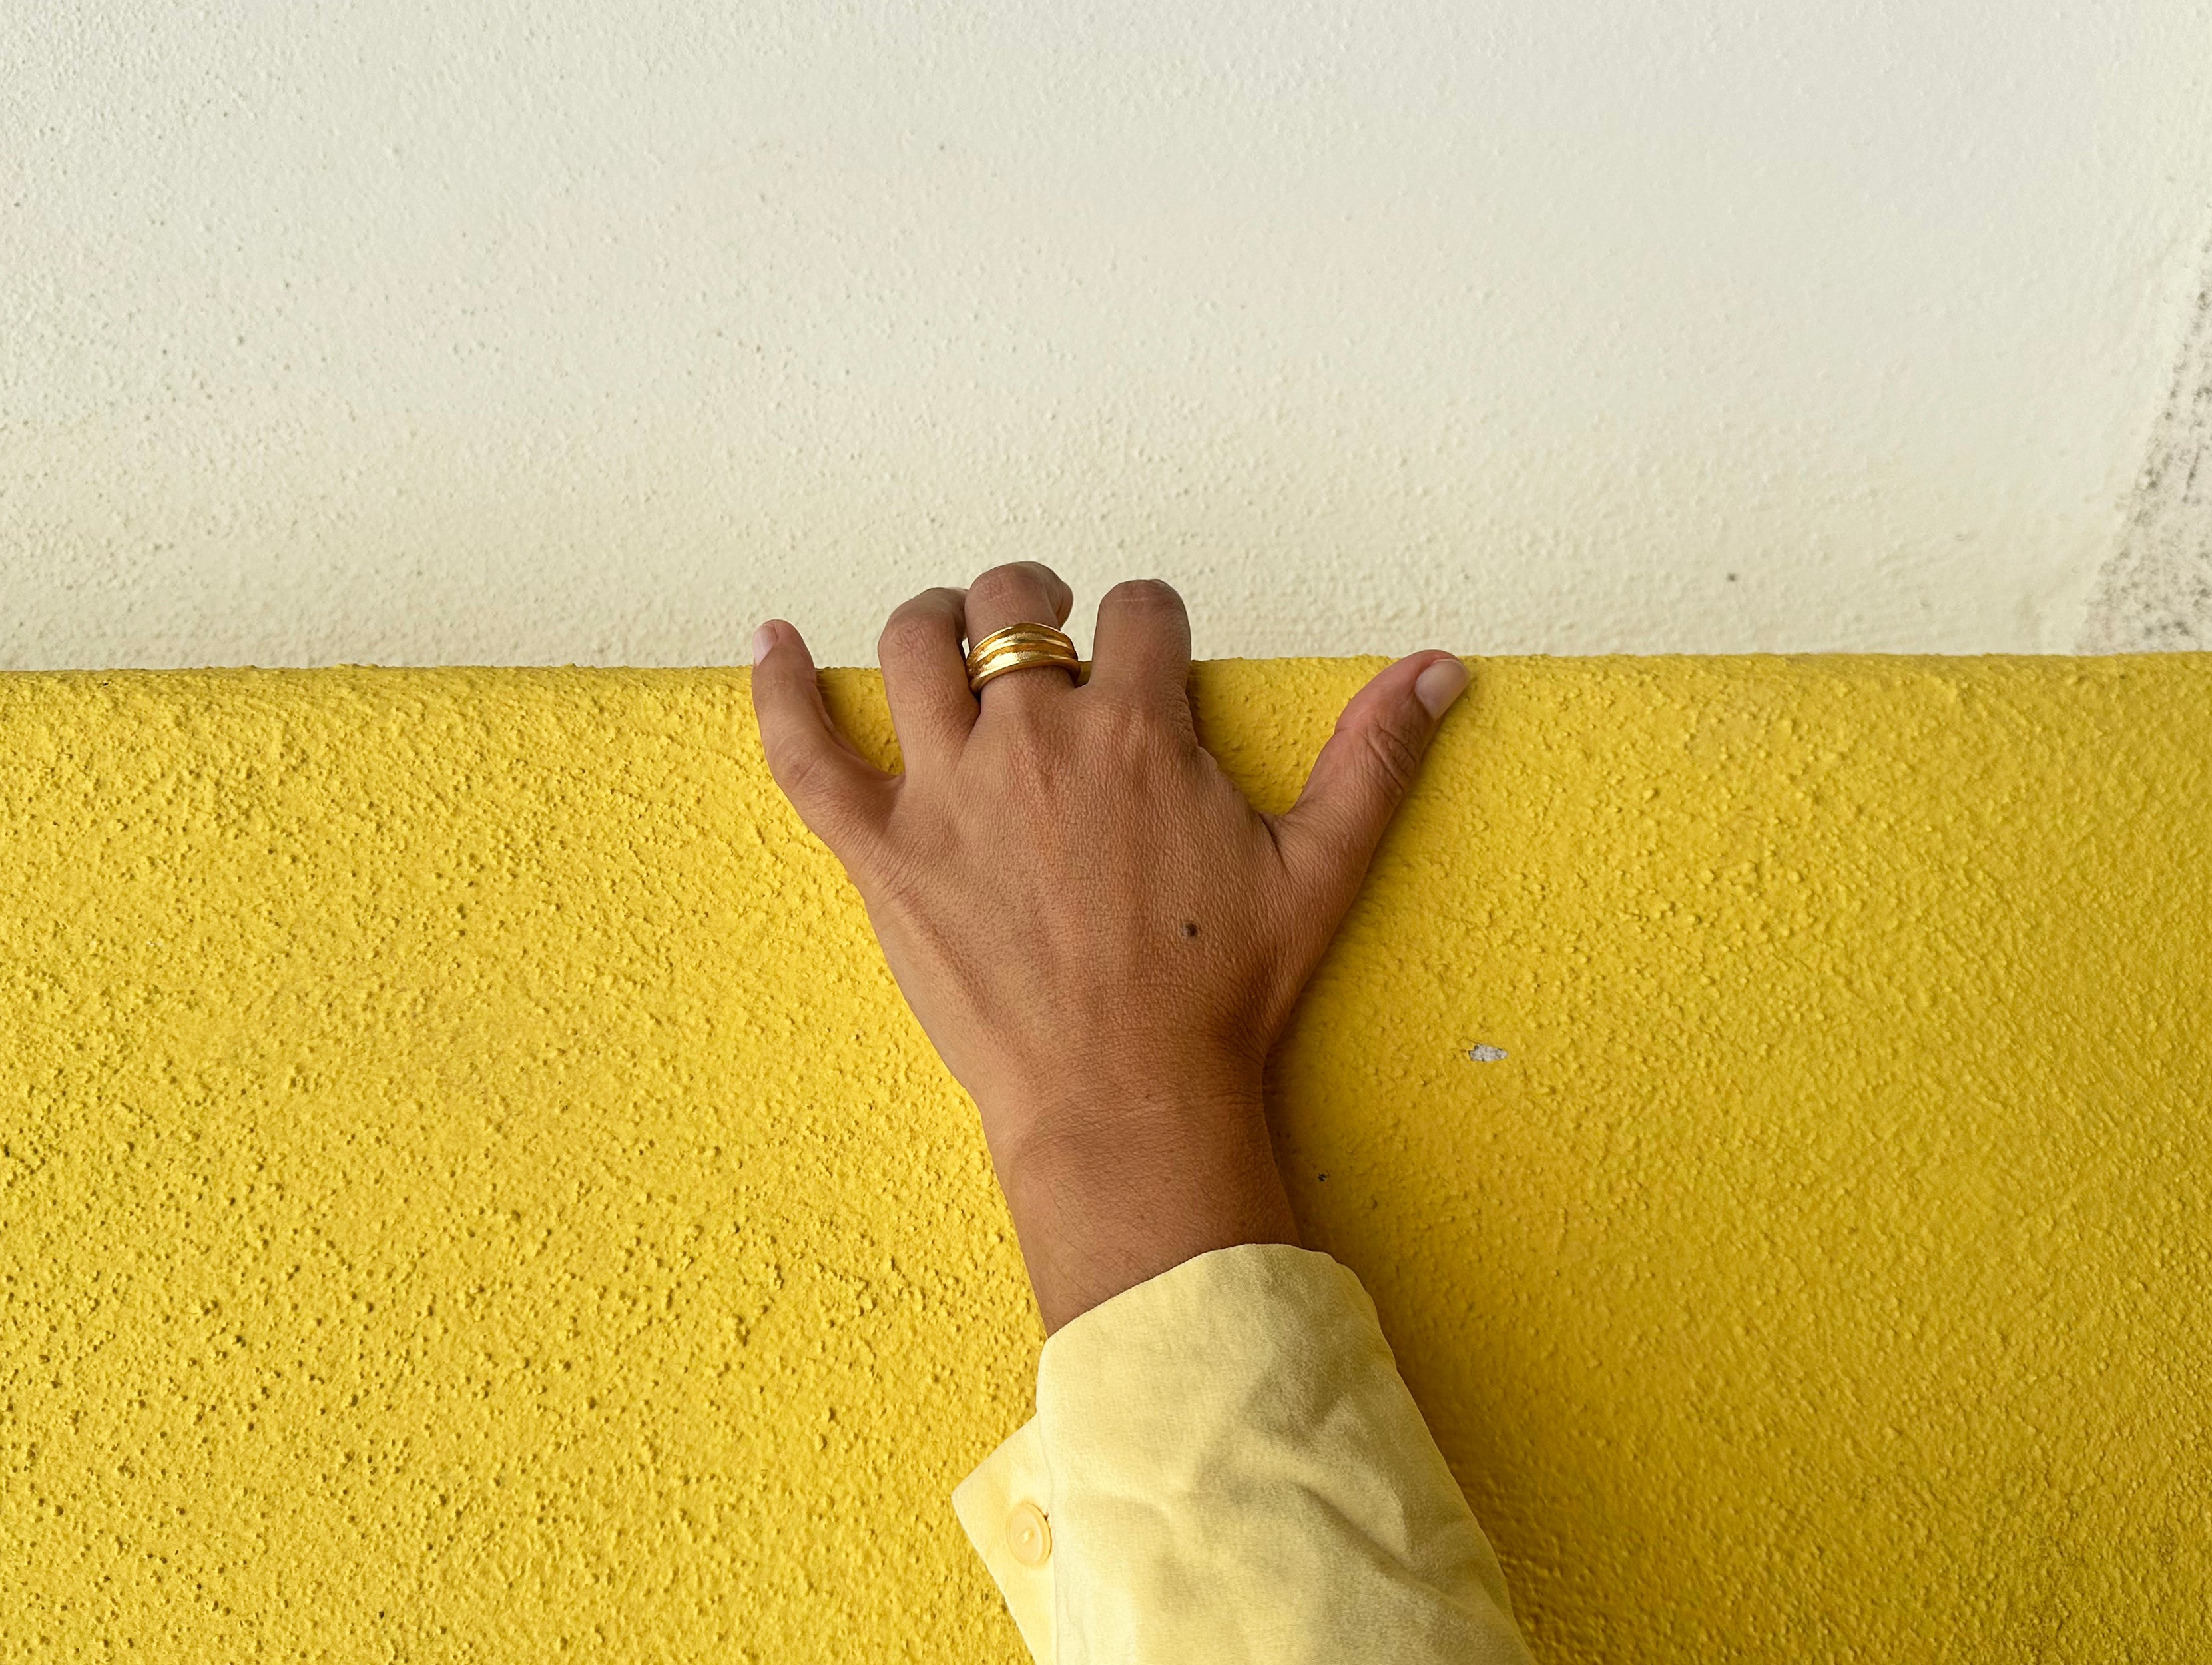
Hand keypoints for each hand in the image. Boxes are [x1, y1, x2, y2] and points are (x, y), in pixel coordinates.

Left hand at [751, 563, 1467, 1331]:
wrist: (1126, 1099)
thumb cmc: (1222, 995)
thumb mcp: (1319, 869)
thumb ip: (1375, 757)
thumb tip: (1439, 668)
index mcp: (1139, 729)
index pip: (1138, 610)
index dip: (1146, 619)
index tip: (1147, 652)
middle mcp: (1036, 738)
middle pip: (1013, 605)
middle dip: (1032, 600)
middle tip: (1043, 632)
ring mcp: (947, 791)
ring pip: (913, 647)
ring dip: (931, 620)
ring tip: (948, 633)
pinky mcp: (881, 852)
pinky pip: (805, 750)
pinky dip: (779, 688)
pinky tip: (771, 641)